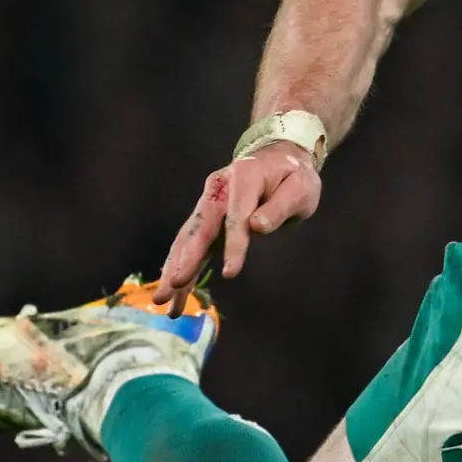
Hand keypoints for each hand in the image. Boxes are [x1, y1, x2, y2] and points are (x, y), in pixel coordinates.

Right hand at [157, 142, 323, 295]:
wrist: (279, 161)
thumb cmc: (294, 177)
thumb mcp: (300, 188)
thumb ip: (279, 207)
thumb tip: (256, 228)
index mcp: (243, 177)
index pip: (236, 216)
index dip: (234, 245)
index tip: (230, 274)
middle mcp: (218, 189)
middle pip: (200, 228)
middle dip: (184, 260)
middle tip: (170, 287)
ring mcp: (209, 204)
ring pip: (189, 239)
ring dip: (174, 269)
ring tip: (161, 300)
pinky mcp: (208, 220)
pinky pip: (193, 245)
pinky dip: (181, 268)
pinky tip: (174, 295)